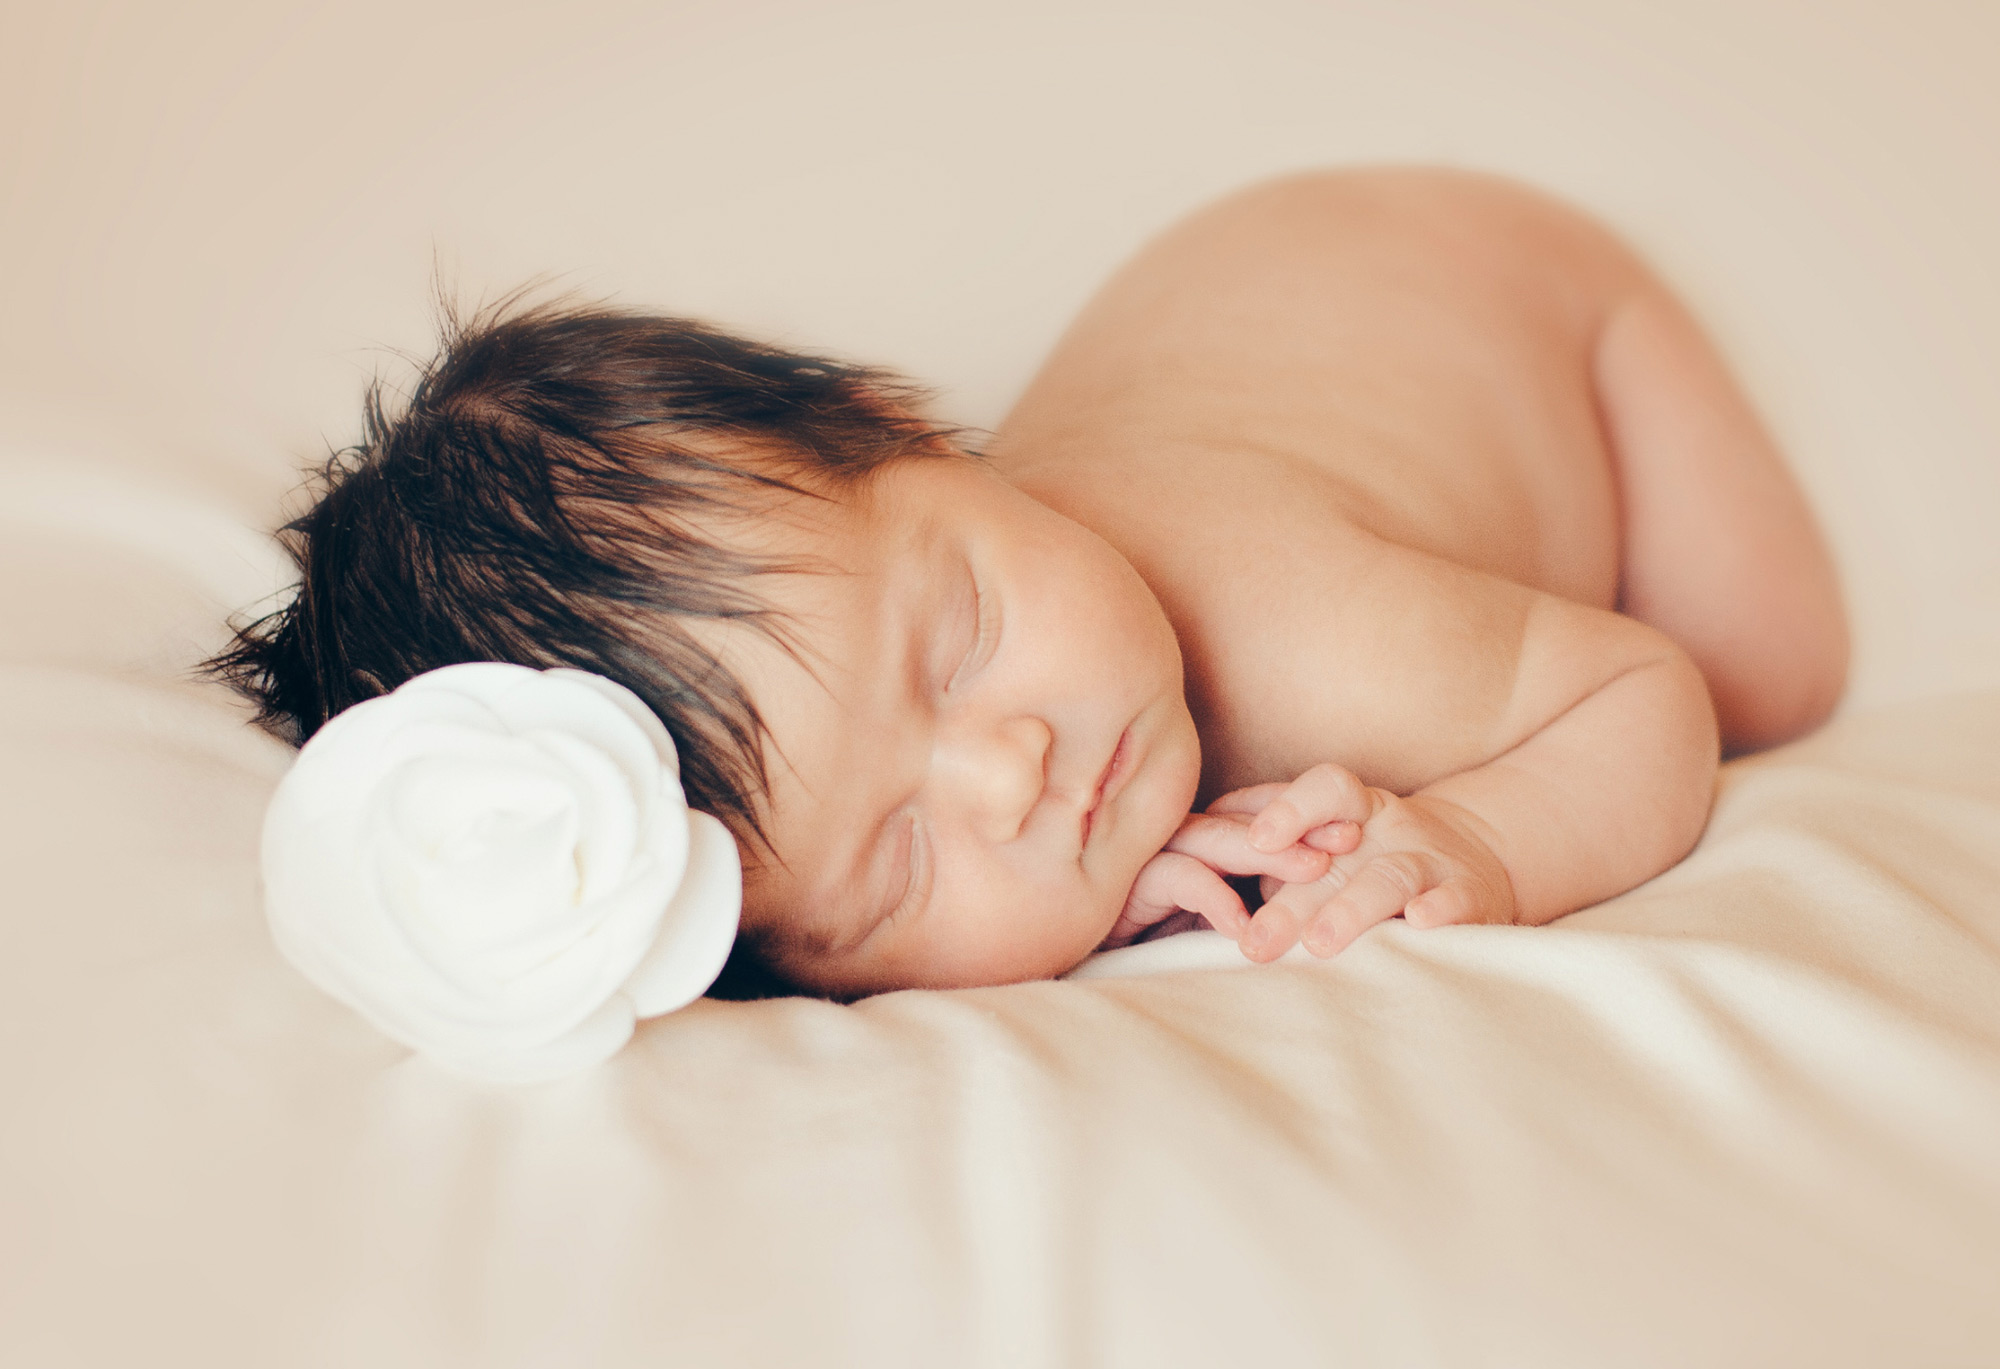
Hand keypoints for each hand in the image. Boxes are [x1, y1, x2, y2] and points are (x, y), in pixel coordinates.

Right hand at [1097, 808, 1351, 950]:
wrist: (1099, 970)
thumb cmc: (1169, 950)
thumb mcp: (1229, 930)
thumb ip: (1263, 914)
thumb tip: (1324, 920)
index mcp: (1212, 843)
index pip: (1263, 819)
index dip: (1308, 820)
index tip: (1355, 832)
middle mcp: (1185, 839)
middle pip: (1246, 820)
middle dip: (1300, 828)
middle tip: (1349, 839)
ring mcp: (1156, 854)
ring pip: (1214, 839)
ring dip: (1264, 853)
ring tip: (1312, 872)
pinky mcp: (1132, 882)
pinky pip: (1179, 878)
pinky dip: (1213, 897)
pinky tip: (1243, 924)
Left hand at [1209, 762, 1516, 961]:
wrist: (1480, 862)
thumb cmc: (1376, 862)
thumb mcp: (1330, 848)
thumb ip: (1273, 854)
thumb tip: (1189, 859)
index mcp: (1355, 811)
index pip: (1326, 788)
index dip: (1291, 808)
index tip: (1255, 843)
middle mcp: (1393, 829)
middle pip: (1344, 851)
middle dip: (1297, 897)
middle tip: (1257, 940)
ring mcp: (1434, 862)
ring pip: (1392, 879)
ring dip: (1354, 909)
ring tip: (1320, 943)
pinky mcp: (1473, 898)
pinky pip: (1458, 901)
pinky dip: (1440, 911)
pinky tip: (1420, 925)